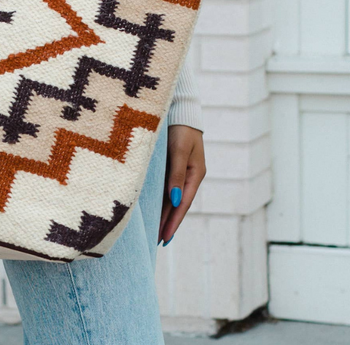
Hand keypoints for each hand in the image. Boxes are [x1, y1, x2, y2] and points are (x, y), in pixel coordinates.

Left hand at [158, 124, 205, 244]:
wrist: (180, 107)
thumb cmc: (180, 127)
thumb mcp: (179, 149)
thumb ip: (176, 173)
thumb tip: (174, 199)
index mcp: (196, 174)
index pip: (183, 204)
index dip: (173, 222)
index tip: (164, 239)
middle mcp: (189, 175)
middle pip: (177, 204)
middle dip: (168, 223)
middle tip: (157, 242)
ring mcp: (180, 170)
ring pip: (171, 197)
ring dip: (164, 213)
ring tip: (155, 231)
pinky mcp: (171, 163)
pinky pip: (165, 186)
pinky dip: (161, 199)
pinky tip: (154, 208)